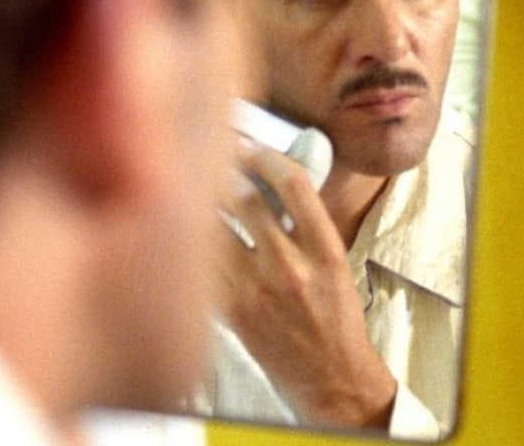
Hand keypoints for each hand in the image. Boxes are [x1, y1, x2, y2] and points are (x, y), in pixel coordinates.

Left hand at [217, 139, 396, 428]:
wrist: (330, 378)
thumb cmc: (334, 316)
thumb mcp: (335, 262)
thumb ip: (305, 220)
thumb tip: (269, 174)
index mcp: (324, 250)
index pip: (292, 184)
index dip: (265, 156)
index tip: (250, 146)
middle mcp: (291, 267)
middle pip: (245, 199)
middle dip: (224, 170)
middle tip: (210, 154)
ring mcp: (256, 291)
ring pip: (215, 228)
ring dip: (202, 202)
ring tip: (194, 185)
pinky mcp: (230, 312)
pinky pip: (201, 263)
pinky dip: (193, 241)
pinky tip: (188, 229)